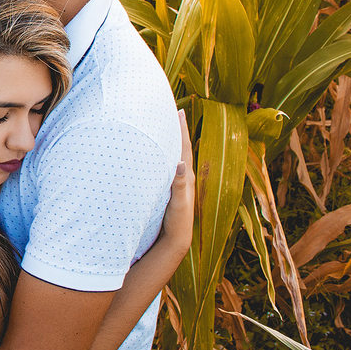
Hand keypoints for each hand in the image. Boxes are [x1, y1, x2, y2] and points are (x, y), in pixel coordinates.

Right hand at [163, 108, 194, 250]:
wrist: (178, 238)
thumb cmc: (178, 220)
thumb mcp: (179, 202)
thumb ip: (179, 183)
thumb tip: (180, 162)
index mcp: (187, 175)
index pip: (183, 147)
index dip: (181, 129)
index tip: (179, 111)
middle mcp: (185, 175)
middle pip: (182, 147)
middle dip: (179, 130)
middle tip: (175, 112)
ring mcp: (180, 182)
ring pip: (177, 155)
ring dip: (174, 141)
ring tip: (169, 127)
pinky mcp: (173, 188)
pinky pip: (171, 165)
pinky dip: (169, 155)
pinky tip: (163, 153)